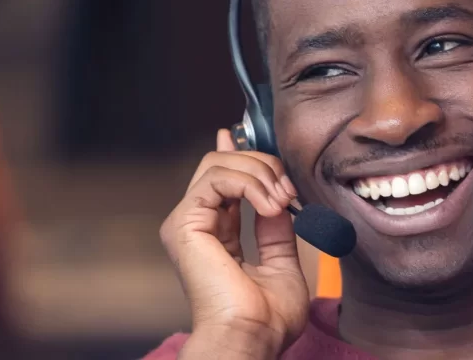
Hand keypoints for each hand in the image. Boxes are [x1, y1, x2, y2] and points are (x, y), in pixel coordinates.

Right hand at [159, 129, 310, 358]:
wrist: (251, 337)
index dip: (237, 154)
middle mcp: (197, 226)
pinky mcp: (184, 225)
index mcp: (216, 235)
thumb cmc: (266, 317)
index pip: (222, 180)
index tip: (247, 136)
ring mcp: (187, 224)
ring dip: (260, 173)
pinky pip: (216, 179)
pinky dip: (250, 183)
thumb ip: (277, 228)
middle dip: (262, 164)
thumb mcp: (282, 261)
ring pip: (218, 164)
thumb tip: (279, 198)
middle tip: (288, 189)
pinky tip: (271, 204)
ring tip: (281, 200)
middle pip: (221, 164)